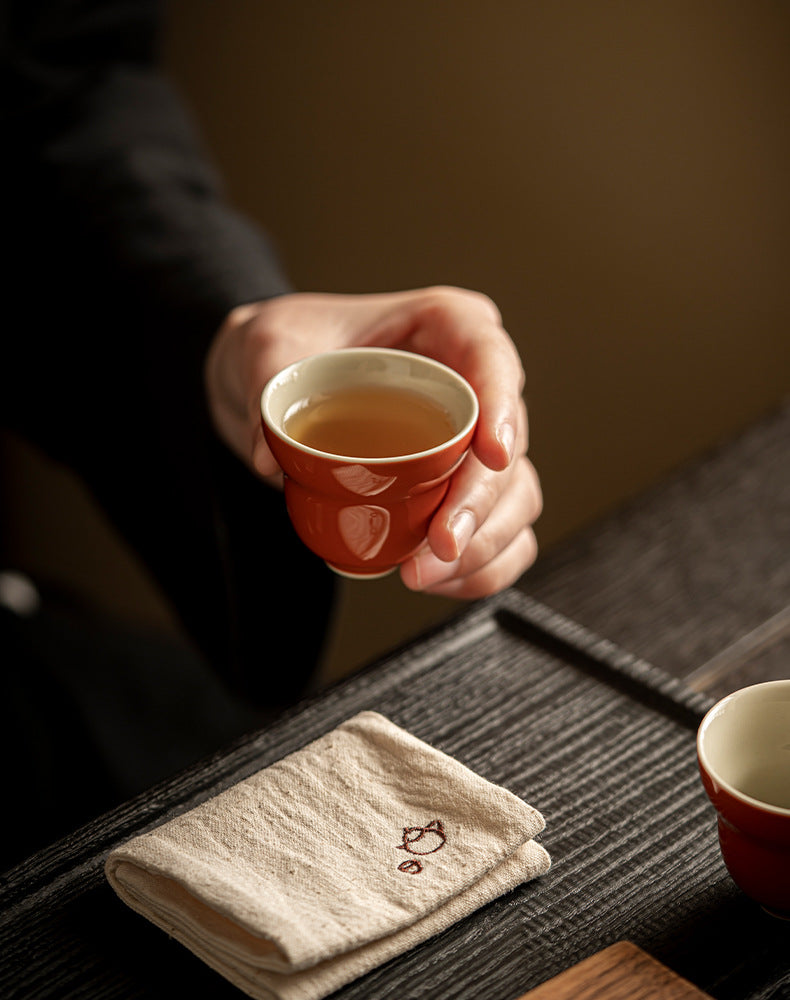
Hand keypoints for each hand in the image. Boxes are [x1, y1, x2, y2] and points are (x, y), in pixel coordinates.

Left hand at [204, 287, 541, 596]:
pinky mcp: (461, 489)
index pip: (491, 358)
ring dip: (482, 545)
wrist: (278, 389)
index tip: (493, 455)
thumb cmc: (294, 349)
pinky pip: (499, 534)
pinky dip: (480, 568)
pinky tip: (438, 581)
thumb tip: (273, 461)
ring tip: (421, 572)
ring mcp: (473, 442)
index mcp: (446, 327)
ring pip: (514, 498)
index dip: (502, 408)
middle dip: (480, 503)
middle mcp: (473, 383)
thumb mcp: (267, 345)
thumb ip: (266, 385)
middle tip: (440, 543)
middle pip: (507, 444)